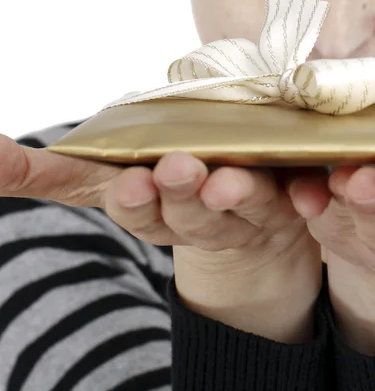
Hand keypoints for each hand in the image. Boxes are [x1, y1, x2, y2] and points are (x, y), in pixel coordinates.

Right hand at [103, 153, 329, 342]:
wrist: (241, 220)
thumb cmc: (169, 188)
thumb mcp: (109, 178)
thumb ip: (52, 172)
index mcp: (159, 212)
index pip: (140, 213)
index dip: (135, 203)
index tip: (131, 185)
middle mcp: (203, 219)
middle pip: (190, 214)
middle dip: (182, 195)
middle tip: (178, 170)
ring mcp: (248, 214)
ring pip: (242, 207)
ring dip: (236, 194)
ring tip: (229, 180)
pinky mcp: (289, 202)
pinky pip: (299, 196)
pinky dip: (304, 193)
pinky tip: (306, 190)